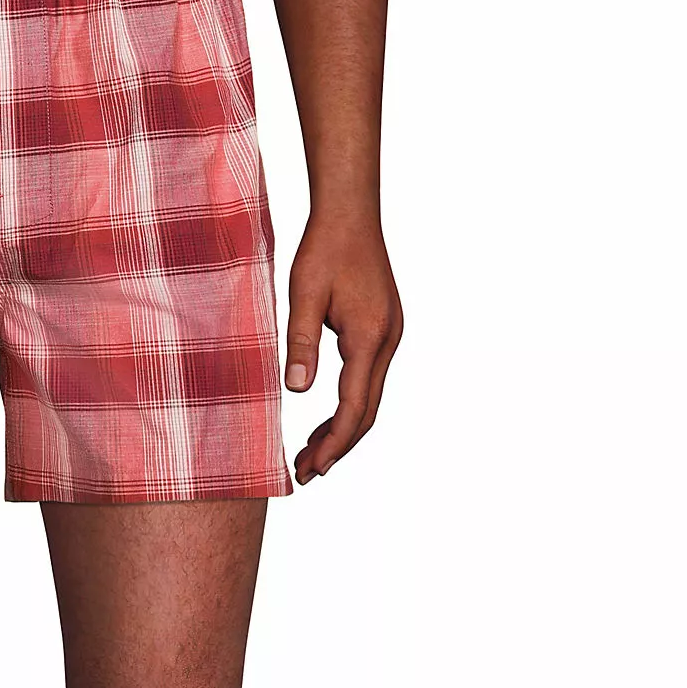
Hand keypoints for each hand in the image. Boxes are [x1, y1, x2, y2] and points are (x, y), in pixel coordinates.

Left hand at [283, 215, 402, 482]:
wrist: (350, 214)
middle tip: (305, 474)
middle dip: (337, 446)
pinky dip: (347, 406)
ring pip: (368, 399)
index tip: (312, 469)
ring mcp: (389, 336)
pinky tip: (324, 420)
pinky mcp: (382, 330)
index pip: (355, 407)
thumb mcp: (302, 295)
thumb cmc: (323, 250)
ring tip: (309, 455)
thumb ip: (300, 343)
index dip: (334, 443)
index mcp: (370, 337)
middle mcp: (387, 341)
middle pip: (367, 412)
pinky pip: (367, 380)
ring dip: (341, 429)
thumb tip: (298, 391)